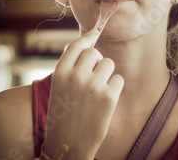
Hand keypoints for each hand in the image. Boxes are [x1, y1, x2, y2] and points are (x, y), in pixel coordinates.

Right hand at [43, 29, 123, 159]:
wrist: (68, 144)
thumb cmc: (65, 114)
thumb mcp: (59, 88)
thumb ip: (70, 67)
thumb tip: (88, 42)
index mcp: (60, 73)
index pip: (76, 46)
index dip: (88, 37)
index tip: (96, 32)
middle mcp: (75, 76)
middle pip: (95, 52)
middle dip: (97, 61)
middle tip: (92, 78)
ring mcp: (93, 86)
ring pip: (108, 63)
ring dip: (106, 74)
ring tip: (97, 91)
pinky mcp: (108, 96)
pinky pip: (118, 79)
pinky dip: (115, 87)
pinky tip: (105, 100)